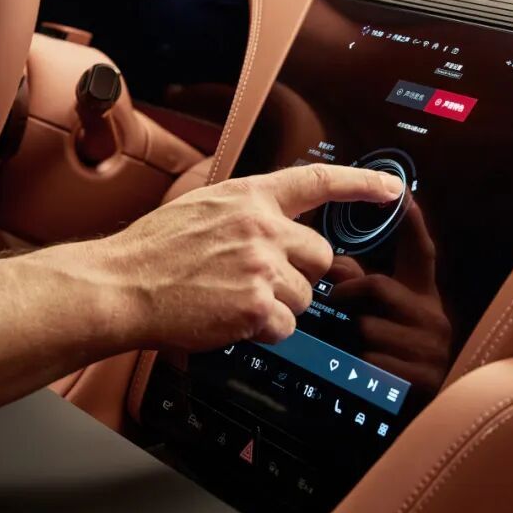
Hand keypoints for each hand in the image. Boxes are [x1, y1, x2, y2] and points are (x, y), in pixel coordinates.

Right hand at [48, 164, 403, 351]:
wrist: (121, 286)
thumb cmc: (151, 251)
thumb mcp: (200, 207)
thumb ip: (244, 211)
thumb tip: (273, 221)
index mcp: (249, 197)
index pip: (316, 181)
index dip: (360, 185)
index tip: (392, 189)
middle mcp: (262, 227)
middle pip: (321, 256)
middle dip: (300, 274)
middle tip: (260, 281)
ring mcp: (260, 266)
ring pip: (305, 297)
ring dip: (278, 306)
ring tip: (233, 299)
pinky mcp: (255, 306)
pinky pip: (286, 327)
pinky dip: (263, 331)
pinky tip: (230, 319)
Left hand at [327, 202, 451, 398]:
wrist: (416, 419)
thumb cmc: (388, 359)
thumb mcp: (376, 317)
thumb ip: (358, 285)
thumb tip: (335, 265)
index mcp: (423, 296)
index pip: (420, 250)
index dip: (411, 220)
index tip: (402, 191)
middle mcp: (434, 316)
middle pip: (377, 287)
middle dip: (349, 296)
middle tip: (335, 304)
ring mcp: (433, 348)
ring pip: (368, 327)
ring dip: (351, 340)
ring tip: (357, 353)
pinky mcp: (424, 377)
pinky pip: (373, 360)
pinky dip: (360, 367)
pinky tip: (366, 376)